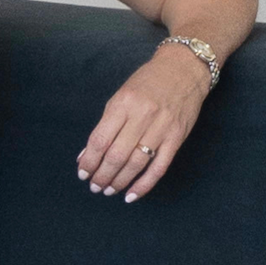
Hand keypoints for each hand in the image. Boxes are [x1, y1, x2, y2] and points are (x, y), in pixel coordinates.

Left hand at [76, 42, 210, 202]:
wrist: (183, 69)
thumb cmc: (147, 82)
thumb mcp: (121, 96)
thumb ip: (106, 124)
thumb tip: (87, 153)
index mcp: (123, 103)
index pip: (100, 139)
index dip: (89, 160)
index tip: (82, 173)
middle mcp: (142, 116)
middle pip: (117, 155)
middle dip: (102, 175)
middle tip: (94, 186)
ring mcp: (161, 128)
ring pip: (136, 163)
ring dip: (120, 181)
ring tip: (109, 190)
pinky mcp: (177, 138)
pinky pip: (159, 167)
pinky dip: (144, 184)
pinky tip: (132, 195)